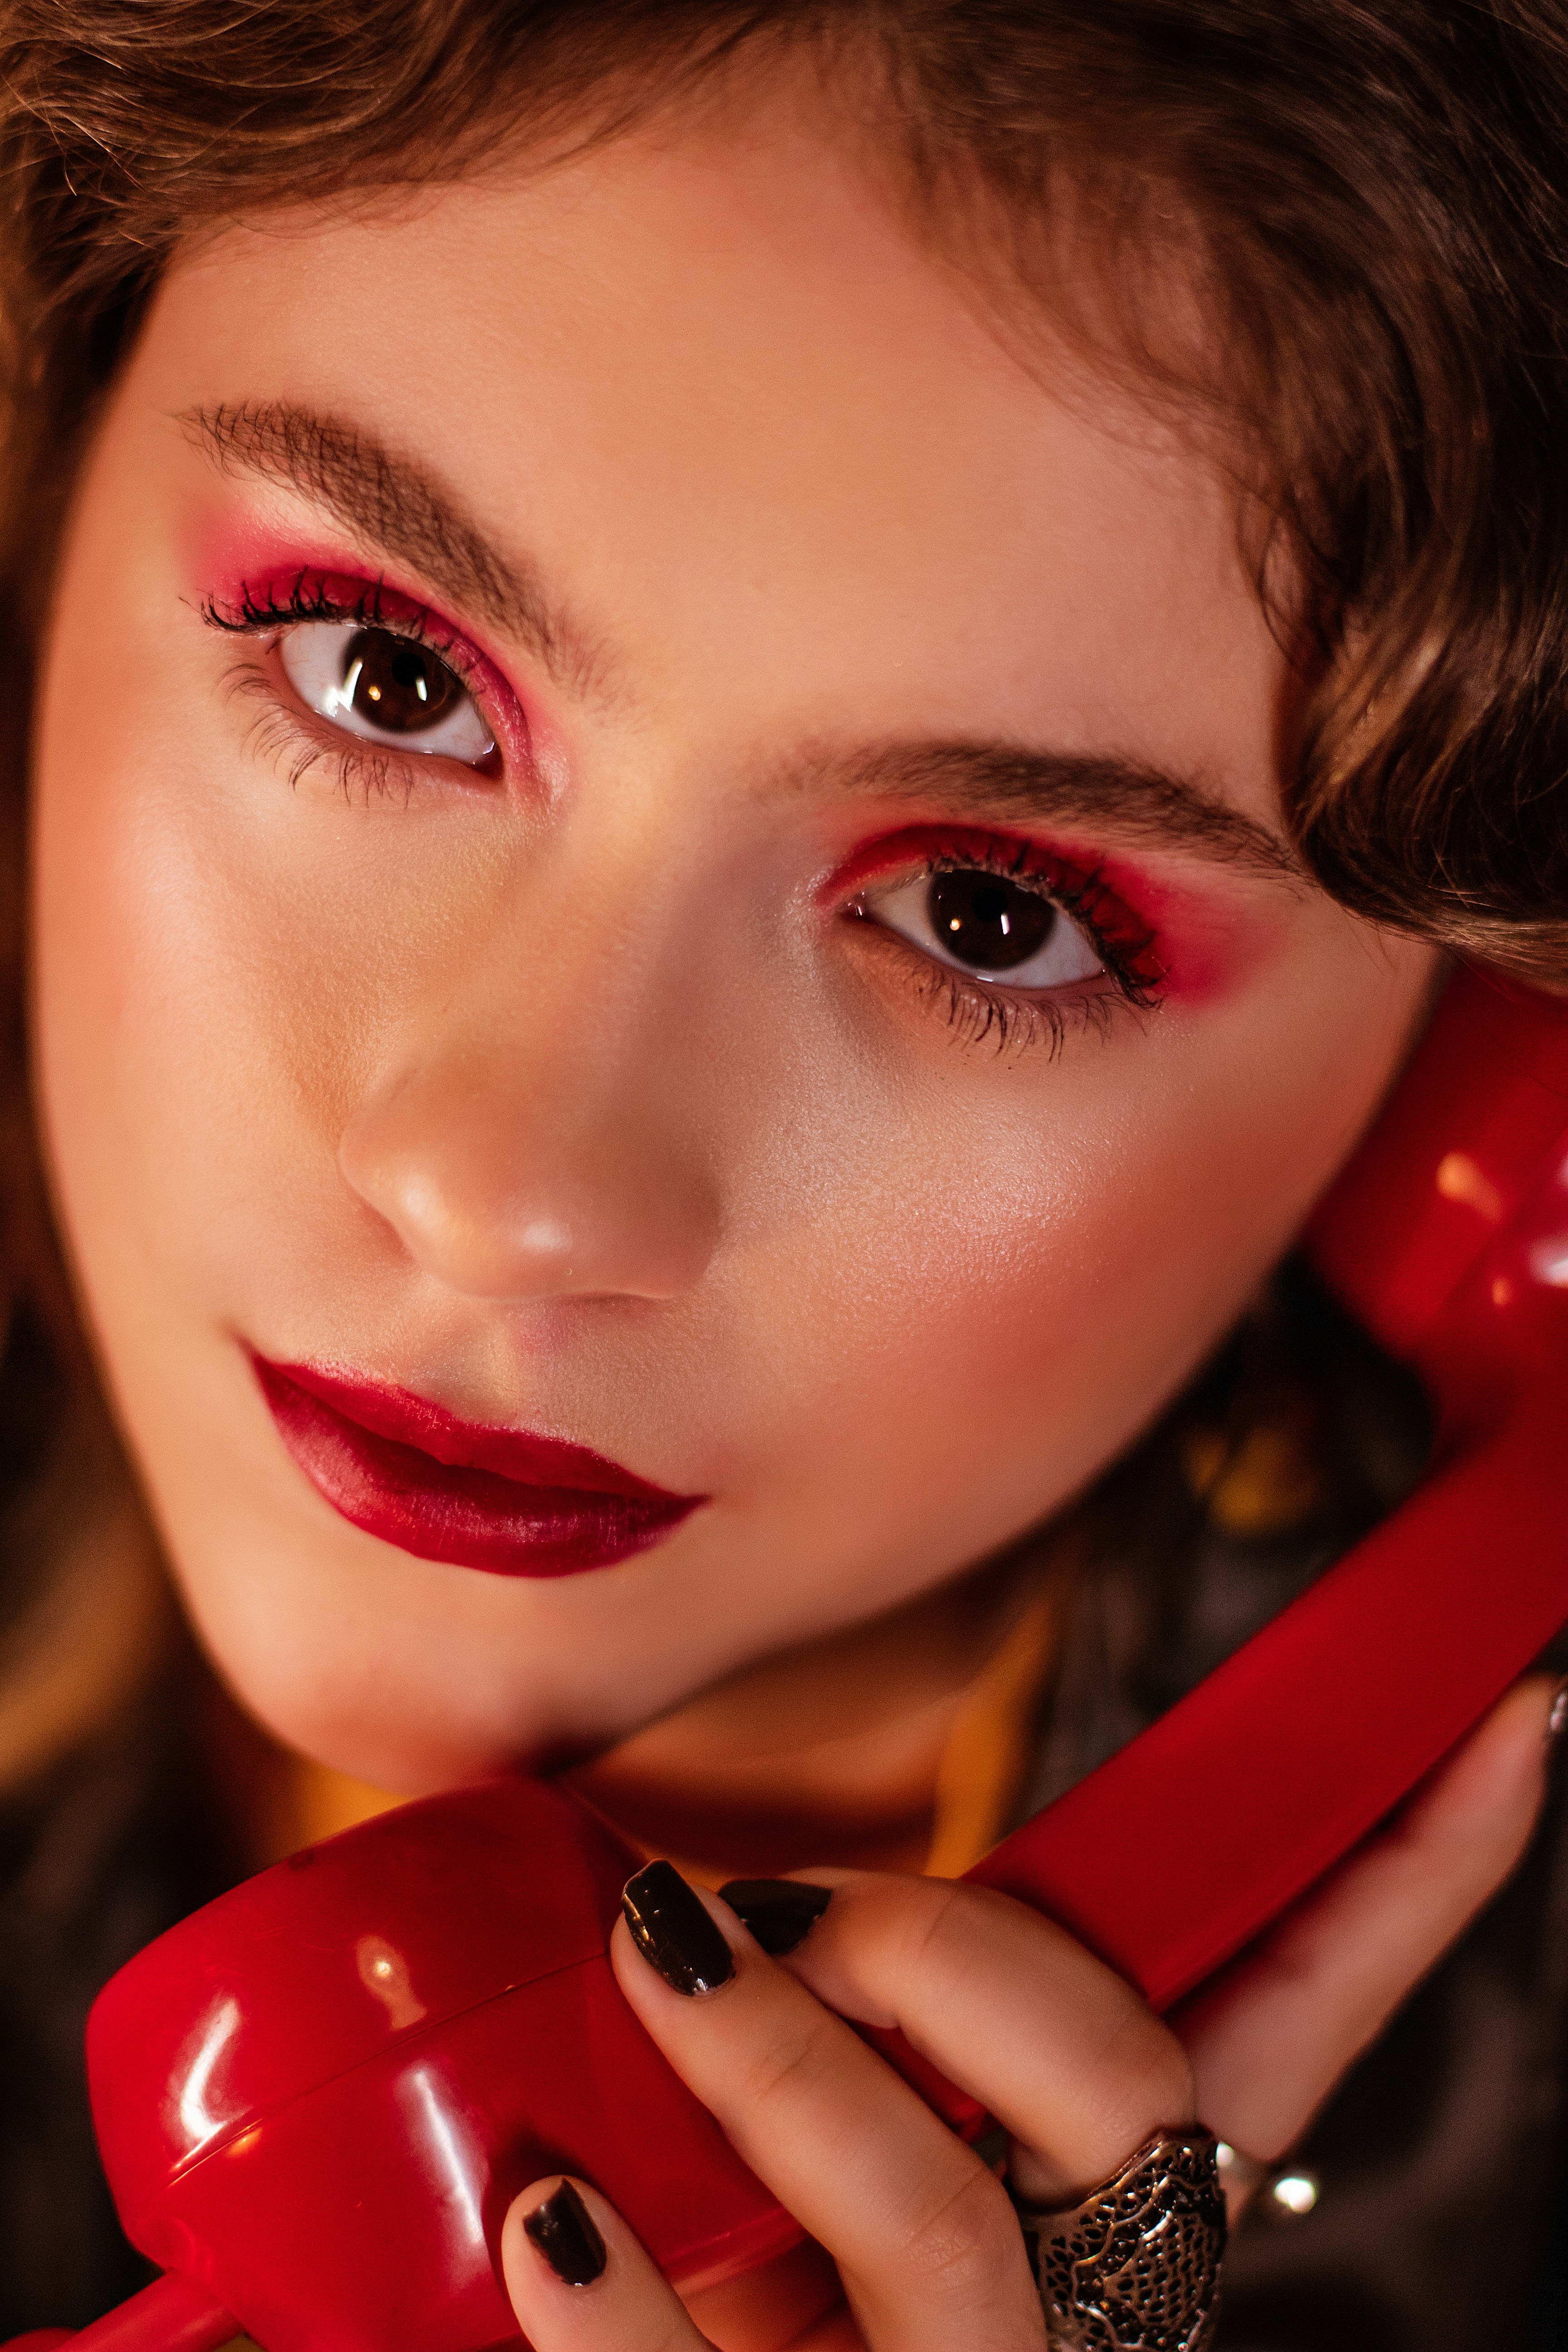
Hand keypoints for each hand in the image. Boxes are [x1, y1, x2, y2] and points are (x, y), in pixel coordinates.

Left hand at [499, 1676, 1559, 2351]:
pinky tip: (553, 2208)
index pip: (1300, 2013)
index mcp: (1107, 2191)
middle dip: (946, 1943)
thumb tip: (682, 1889)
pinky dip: (621, 2297)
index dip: (1415, 1880)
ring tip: (650, 1960)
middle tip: (771, 1902)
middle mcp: (1087, 2304)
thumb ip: (825, 2009)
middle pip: (1124, 2085)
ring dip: (780, 2059)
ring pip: (937, 2216)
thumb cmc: (732, 2260)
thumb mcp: (822, 2115)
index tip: (1512, 1719)